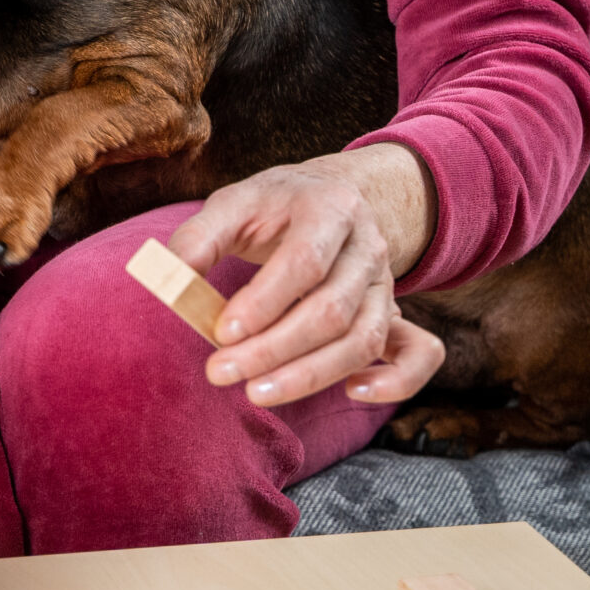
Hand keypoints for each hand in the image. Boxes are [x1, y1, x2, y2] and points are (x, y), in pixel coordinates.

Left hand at [167, 143, 445, 409]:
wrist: (332, 195)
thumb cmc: (275, 206)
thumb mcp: (235, 202)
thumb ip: (200, 236)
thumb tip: (169, 276)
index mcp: (330, 207)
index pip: (304, 262)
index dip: (263, 302)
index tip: (220, 333)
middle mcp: (368, 247)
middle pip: (331, 310)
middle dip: (274, 349)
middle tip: (220, 372)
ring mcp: (387, 283)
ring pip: (363, 339)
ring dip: (312, 375)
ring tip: (257, 393)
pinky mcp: (396, 314)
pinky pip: (420, 353)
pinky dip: (397, 380)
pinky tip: (352, 394)